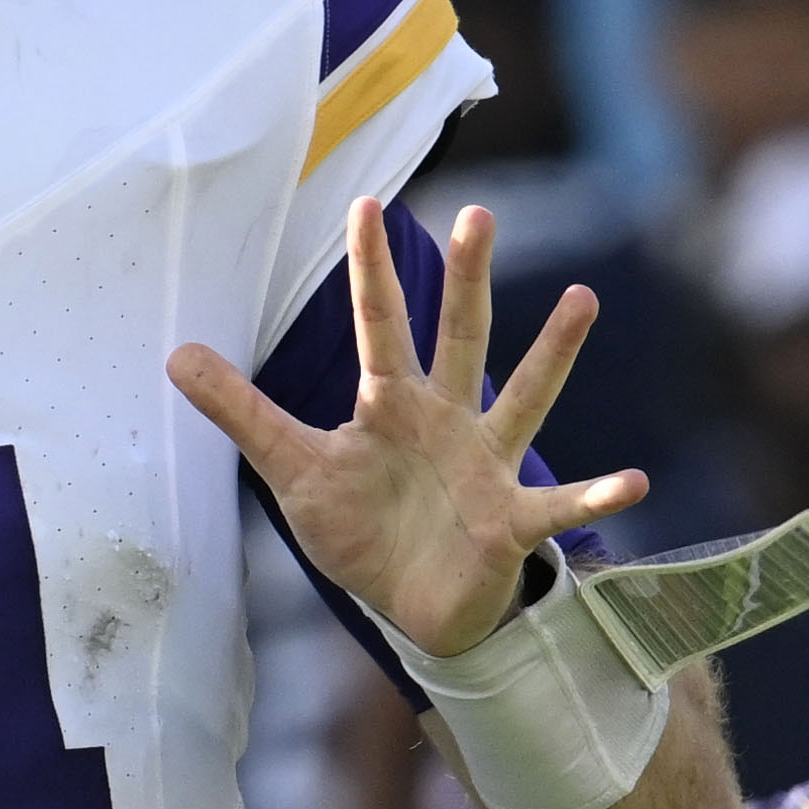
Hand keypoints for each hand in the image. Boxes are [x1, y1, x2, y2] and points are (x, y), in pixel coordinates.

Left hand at [169, 201, 641, 656]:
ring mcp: (486, 465)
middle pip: (459, 337)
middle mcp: (448, 419)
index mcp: (392, 404)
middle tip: (477, 213)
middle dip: (467, 279)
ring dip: (554, 353)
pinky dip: (595, 495)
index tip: (364, 205)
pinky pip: (559, 506)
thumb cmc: (362, 527)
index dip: (370, 270)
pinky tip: (633, 480)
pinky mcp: (510, 521)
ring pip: (524, 398)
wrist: (410, 604)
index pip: (379, 323)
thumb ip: (241, 412)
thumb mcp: (291, 467)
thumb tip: (175, 355)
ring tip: (582, 300)